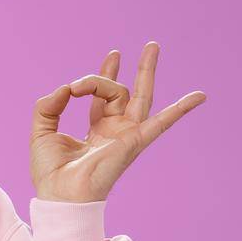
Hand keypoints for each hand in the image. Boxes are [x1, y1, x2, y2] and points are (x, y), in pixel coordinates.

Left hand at [29, 42, 205, 202]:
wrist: (59, 195)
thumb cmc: (50, 173)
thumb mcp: (41, 131)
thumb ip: (48, 105)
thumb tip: (65, 87)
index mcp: (96, 130)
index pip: (101, 97)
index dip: (93, 81)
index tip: (73, 86)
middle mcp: (115, 131)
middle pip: (127, 92)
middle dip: (136, 68)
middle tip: (149, 45)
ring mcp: (126, 135)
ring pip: (139, 96)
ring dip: (146, 70)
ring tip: (152, 45)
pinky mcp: (133, 141)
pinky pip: (162, 123)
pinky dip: (180, 110)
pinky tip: (200, 96)